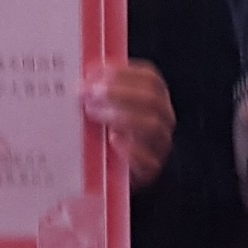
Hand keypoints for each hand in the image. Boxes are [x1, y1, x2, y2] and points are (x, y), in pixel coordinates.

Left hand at [81, 59, 176, 187]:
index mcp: (156, 98)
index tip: (93, 75)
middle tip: (89, 95)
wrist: (114, 174)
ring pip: (151, 126)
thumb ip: (101, 92)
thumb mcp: (107, 109)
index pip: (150, 78)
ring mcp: (160, 145)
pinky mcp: (152, 169)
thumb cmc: (109, 134)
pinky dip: (130, 149)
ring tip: (94, 114)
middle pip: (151, 99)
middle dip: (118, 93)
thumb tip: (83, 77)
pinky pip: (148, 159)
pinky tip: (112, 140)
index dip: (122, 73)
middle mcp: (164, 119)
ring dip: (120, 116)